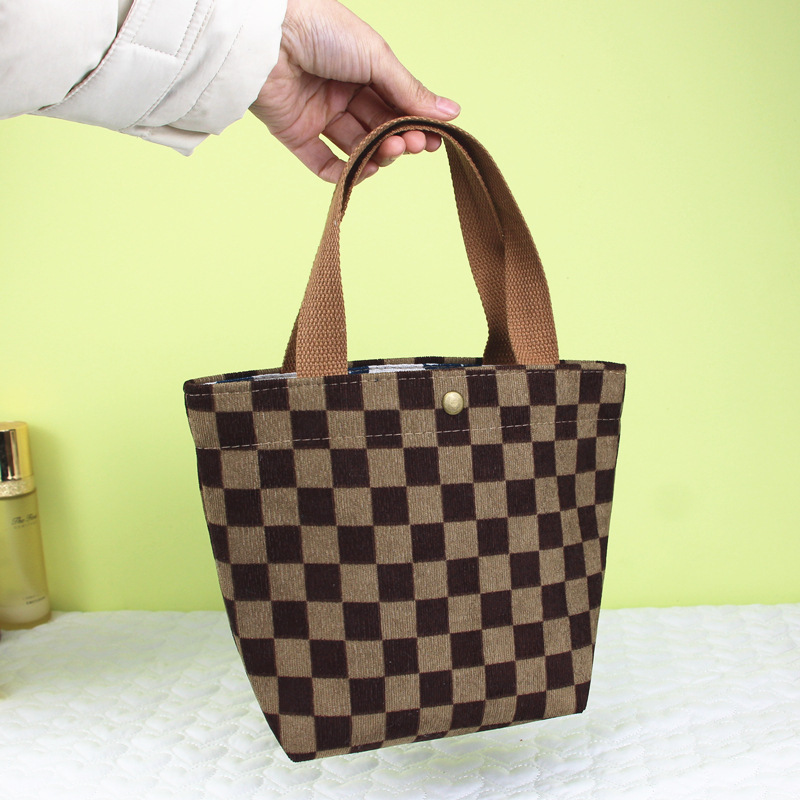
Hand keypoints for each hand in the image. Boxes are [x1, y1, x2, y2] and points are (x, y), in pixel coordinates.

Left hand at [250, 0, 460, 182]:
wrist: (268, 37)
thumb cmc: (321, 31)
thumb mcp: (377, 58)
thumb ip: (410, 91)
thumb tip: (450, 113)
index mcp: (360, 67)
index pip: (394, 102)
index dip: (414, 122)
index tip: (433, 139)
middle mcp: (340, 92)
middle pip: (378, 127)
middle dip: (398, 139)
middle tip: (413, 144)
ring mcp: (318, 114)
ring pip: (356, 146)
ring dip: (378, 154)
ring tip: (391, 150)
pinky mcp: (296, 134)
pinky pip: (324, 163)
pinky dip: (345, 173)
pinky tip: (365, 169)